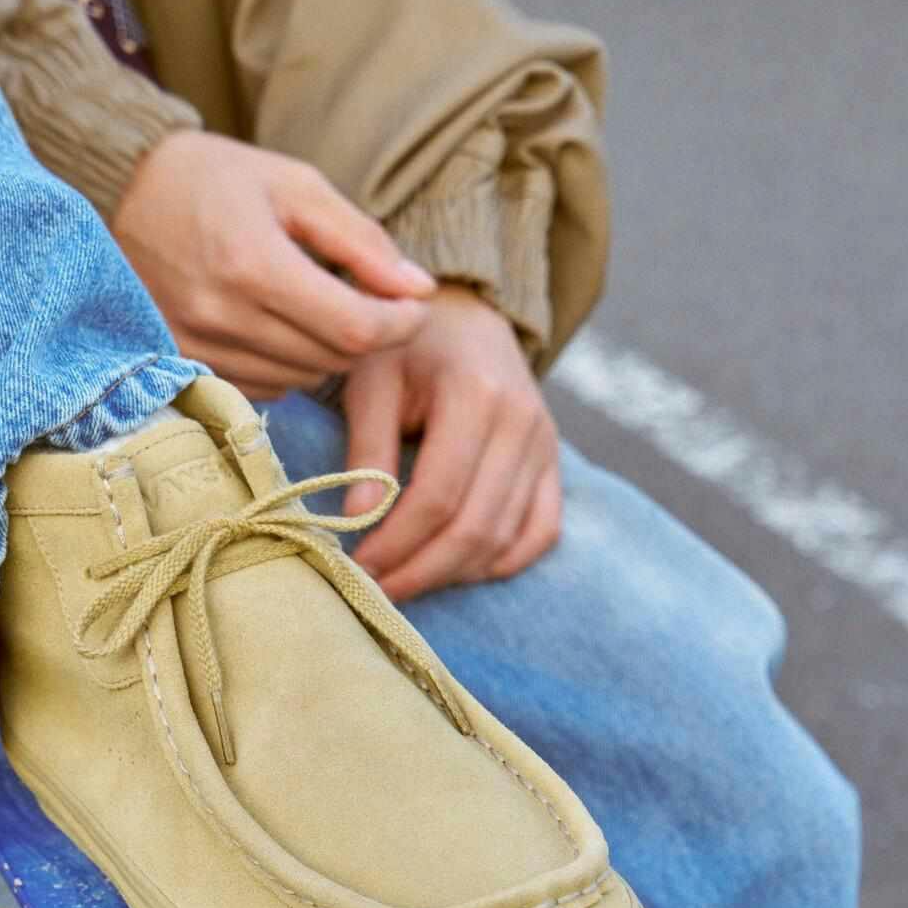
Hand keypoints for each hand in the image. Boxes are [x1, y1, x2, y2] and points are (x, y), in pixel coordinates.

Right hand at [112, 131, 435, 397]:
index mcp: (253, 263)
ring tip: (317, 305)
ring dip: (327, 351)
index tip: (413, 307)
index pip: (354, 327)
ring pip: (302, 379)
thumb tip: (419, 290)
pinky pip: (265, 389)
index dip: (400, 325)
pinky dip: (289, 365)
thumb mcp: (296, 185)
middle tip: (369, 298)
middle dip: (367, 334)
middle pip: (332, 358)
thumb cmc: (217, 180)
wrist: (123, 191)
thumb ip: (363, 240)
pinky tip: (279, 326)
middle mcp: (221, 315)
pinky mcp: (184, 364)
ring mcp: (197, 347)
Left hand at [341, 286, 561, 602]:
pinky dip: (501, 562)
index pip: (439, 495)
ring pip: (507, 539)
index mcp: (476, 395)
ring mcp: (545, 446)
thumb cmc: (405, 346)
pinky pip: (541, 532)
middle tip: (376, 592)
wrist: (465, 316)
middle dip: (421, 570)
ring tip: (404, 582)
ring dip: (453, 573)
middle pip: (475, 527)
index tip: (358, 568)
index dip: (397, 542)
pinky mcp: (553, 464)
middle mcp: (523, 424)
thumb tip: (355, 519)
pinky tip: (456, 570)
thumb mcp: (372, 379)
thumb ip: (367, 446)